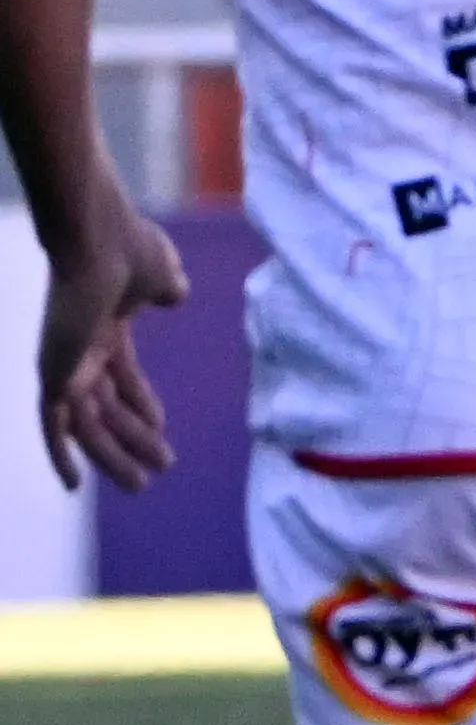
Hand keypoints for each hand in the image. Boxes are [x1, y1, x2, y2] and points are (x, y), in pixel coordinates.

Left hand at [37, 194, 184, 492]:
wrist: (99, 238)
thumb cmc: (129, 246)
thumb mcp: (162, 271)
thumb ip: (168, 288)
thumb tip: (173, 294)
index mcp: (104, 327)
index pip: (122, 378)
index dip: (143, 407)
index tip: (163, 432)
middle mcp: (79, 350)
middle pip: (106, 408)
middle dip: (132, 440)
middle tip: (158, 469)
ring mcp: (64, 364)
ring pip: (88, 425)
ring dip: (114, 456)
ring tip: (142, 483)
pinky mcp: (54, 374)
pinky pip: (53, 425)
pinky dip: (60, 454)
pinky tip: (73, 486)